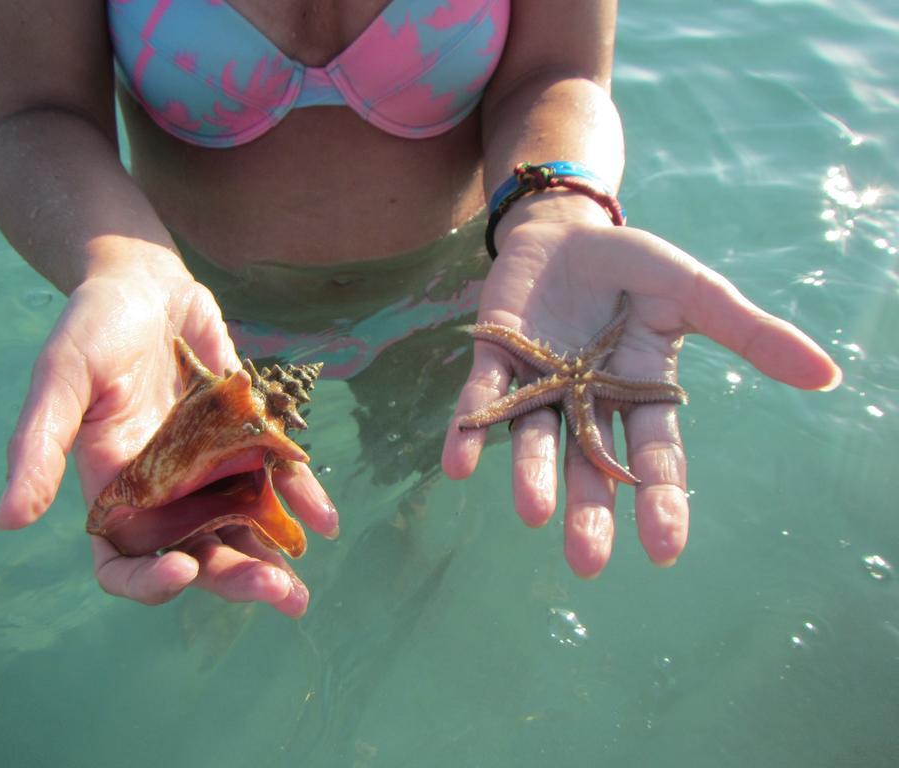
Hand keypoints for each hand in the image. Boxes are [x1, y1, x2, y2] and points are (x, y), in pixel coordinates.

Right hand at [0, 261, 337, 614]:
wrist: (144, 281)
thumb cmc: (93, 327)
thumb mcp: (62, 378)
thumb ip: (37, 445)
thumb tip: (6, 520)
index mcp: (116, 489)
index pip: (124, 559)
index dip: (148, 581)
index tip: (182, 572)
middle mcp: (166, 490)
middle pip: (197, 553)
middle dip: (234, 579)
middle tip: (278, 595)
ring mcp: (210, 467)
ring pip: (240, 528)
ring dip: (272, 560)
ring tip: (299, 592)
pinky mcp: (246, 439)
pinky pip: (276, 478)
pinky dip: (300, 500)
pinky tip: (324, 520)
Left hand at [442, 216, 840, 576]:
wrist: (566, 230)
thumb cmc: (634, 266)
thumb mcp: (694, 291)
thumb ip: (749, 332)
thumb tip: (828, 375)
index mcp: (639, 392)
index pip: (653, 454)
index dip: (658, 499)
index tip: (663, 550)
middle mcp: (587, 401)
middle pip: (589, 463)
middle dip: (590, 509)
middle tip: (588, 560)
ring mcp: (539, 382)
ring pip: (535, 439)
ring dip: (531, 475)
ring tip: (533, 513)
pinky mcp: (496, 357)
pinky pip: (480, 399)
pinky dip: (468, 430)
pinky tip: (458, 462)